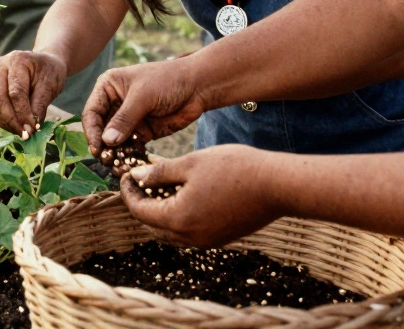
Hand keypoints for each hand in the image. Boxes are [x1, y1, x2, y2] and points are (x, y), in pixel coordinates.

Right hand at [0, 50, 68, 137]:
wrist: (45, 64)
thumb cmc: (49, 72)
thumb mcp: (51, 85)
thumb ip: (40, 105)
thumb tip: (31, 127)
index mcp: (17, 60)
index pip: (15, 92)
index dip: (23, 113)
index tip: (32, 129)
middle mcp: (0, 66)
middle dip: (11, 120)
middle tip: (25, 134)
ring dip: (2, 122)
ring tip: (19, 131)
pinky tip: (11, 125)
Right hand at [81, 60, 206, 155]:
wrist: (198, 86)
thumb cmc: (168, 80)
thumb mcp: (143, 96)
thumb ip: (124, 119)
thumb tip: (106, 142)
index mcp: (108, 87)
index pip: (92, 113)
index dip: (92, 131)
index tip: (97, 148)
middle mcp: (114, 104)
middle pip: (101, 130)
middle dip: (103, 146)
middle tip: (107, 161)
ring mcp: (128, 120)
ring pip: (114, 142)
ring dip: (115, 155)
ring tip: (118, 167)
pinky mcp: (142, 132)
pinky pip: (130, 148)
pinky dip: (130, 157)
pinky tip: (132, 165)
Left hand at [121, 144, 280, 246]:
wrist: (277, 185)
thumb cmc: (234, 169)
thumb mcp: (190, 163)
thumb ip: (159, 172)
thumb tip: (136, 177)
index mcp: (177, 219)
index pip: (139, 211)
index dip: (128, 192)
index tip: (126, 175)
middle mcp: (189, 237)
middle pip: (152, 225)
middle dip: (142, 203)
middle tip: (140, 181)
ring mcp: (206, 240)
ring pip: (171, 231)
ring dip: (161, 211)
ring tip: (161, 186)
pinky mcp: (221, 238)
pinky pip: (190, 232)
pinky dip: (180, 217)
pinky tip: (184, 195)